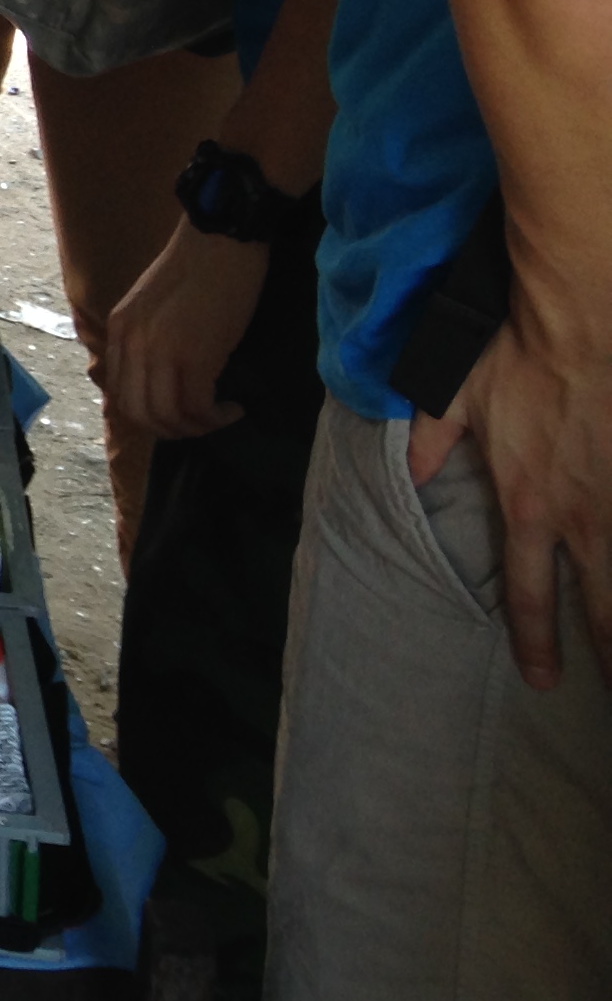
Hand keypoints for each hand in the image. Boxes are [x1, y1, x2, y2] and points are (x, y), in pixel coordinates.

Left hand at [101, 219, 263, 438]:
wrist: (221, 239)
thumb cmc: (197, 266)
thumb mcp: (153, 304)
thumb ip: (147, 337)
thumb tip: (161, 375)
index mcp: (119, 330)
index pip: (120, 391)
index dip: (149, 413)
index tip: (177, 411)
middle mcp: (131, 345)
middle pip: (138, 414)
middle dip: (169, 430)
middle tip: (199, 423)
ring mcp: (159, 353)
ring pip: (166, 417)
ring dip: (195, 428)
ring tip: (219, 417)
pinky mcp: (194, 357)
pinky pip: (197, 407)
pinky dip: (216, 417)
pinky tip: (232, 408)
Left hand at [410, 322, 611, 690]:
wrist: (578, 319)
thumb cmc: (513, 356)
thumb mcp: (448, 400)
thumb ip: (427, 446)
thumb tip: (408, 478)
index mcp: (528, 504)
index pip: (528, 591)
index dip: (535, 642)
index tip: (543, 681)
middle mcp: (583, 513)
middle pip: (604, 604)